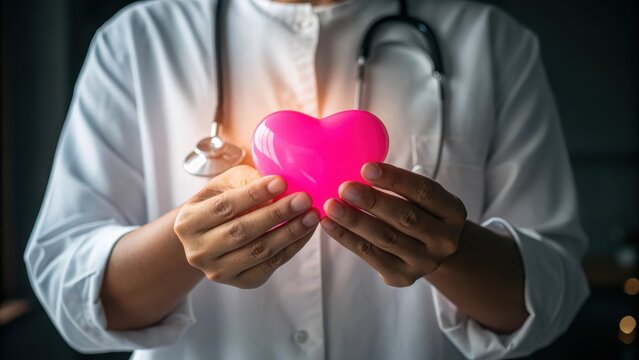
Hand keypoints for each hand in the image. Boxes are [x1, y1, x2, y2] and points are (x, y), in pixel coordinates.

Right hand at [174, 165, 318, 288]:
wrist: (211, 237)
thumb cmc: (220, 202)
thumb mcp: (223, 185)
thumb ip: (244, 180)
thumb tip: (276, 184)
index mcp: (188, 223)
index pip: (224, 207)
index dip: (254, 194)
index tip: (281, 182)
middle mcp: (198, 252)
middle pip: (242, 232)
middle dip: (277, 214)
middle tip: (304, 199)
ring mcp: (218, 272)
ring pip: (259, 251)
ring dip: (289, 232)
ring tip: (311, 215)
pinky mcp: (240, 283)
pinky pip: (270, 265)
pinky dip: (292, 247)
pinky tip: (306, 231)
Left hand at [320, 162, 466, 286]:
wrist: (429, 251)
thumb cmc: (418, 212)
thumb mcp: (420, 197)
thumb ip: (398, 185)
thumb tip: (359, 171)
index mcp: (453, 212)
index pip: (424, 192)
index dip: (394, 179)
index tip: (365, 168)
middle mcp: (445, 240)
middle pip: (405, 217)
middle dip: (372, 201)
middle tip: (344, 188)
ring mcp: (425, 261)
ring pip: (385, 238)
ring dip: (355, 221)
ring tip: (331, 206)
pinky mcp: (402, 276)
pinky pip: (371, 255)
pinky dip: (347, 239)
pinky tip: (329, 225)